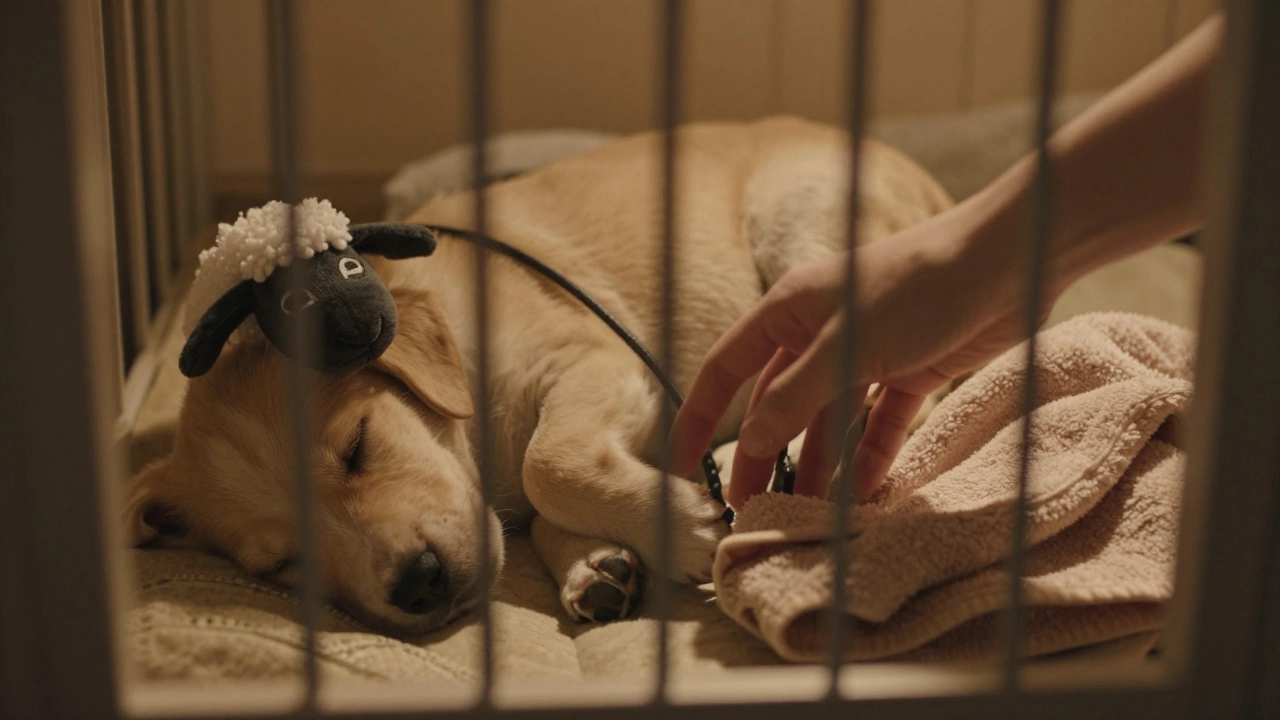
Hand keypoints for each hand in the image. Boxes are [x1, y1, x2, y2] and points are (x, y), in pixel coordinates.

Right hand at [671, 205, 1032, 508]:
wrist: (1008, 261)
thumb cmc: (918, 286)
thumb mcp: (846, 344)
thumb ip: (796, 396)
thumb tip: (753, 441)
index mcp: (788, 310)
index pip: (725, 370)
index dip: (699, 418)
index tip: (682, 467)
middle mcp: (819, 332)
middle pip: (777, 403)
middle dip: (764, 456)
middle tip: (752, 509)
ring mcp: (866, 352)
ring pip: (829, 420)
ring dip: (819, 466)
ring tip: (808, 515)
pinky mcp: (912, 370)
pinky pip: (880, 424)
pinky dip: (872, 457)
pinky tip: (865, 496)